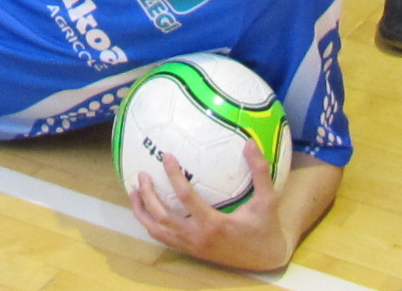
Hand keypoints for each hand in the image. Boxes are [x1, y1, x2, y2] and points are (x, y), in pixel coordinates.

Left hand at [128, 142, 288, 272]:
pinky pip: (164, 238)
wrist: (265, 259)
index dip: (173, 175)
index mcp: (214, 224)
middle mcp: (198, 237)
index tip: (166, 155)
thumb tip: (250, 143)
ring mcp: (192, 246)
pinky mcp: (191, 250)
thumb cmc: (265, 227)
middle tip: (142, 174)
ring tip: (134, 190)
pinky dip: (151, 223)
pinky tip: (147, 208)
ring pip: (158, 230)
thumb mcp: (268, 200)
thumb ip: (260, 172)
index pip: (186, 197)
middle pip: (162, 216)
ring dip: (142, 211)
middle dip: (148, 195)